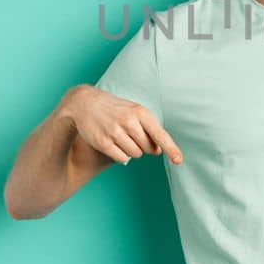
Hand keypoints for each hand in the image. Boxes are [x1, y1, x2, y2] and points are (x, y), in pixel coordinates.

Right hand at [57, 85, 182, 165]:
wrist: (84, 103)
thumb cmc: (115, 109)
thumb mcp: (134, 111)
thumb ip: (149, 130)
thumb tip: (158, 151)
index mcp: (140, 112)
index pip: (160, 134)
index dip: (171, 149)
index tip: (179, 160)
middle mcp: (129, 122)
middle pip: (148, 148)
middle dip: (144, 146)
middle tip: (131, 135)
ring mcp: (115, 132)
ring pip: (135, 154)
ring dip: (131, 151)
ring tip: (121, 137)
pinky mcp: (103, 142)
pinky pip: (121, 159)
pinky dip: (121, 156)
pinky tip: (114, 144)